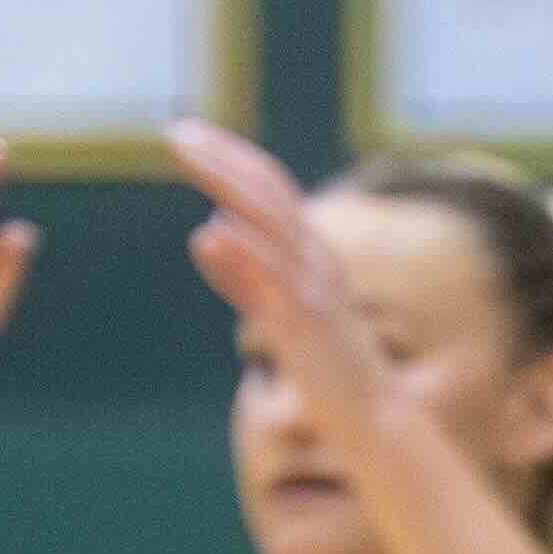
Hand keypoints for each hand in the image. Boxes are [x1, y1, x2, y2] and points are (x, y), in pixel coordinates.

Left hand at [163, 117, 382, 438]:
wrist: (376, 421)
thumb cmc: (331, 372)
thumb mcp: (279, 312)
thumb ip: (242, 275)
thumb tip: (205, 232)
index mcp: (312, 255)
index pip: (270, 190)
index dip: (230, 159)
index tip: (188, 137)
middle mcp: (316, 260)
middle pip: (268, 192)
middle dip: (221, 158)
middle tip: (175, 132)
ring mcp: (313, 290)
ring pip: (269, 221)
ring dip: (226, 182)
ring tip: (187, 154)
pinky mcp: (307, 327)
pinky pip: (274, 283)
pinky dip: (244, 253)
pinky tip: (211, 231)